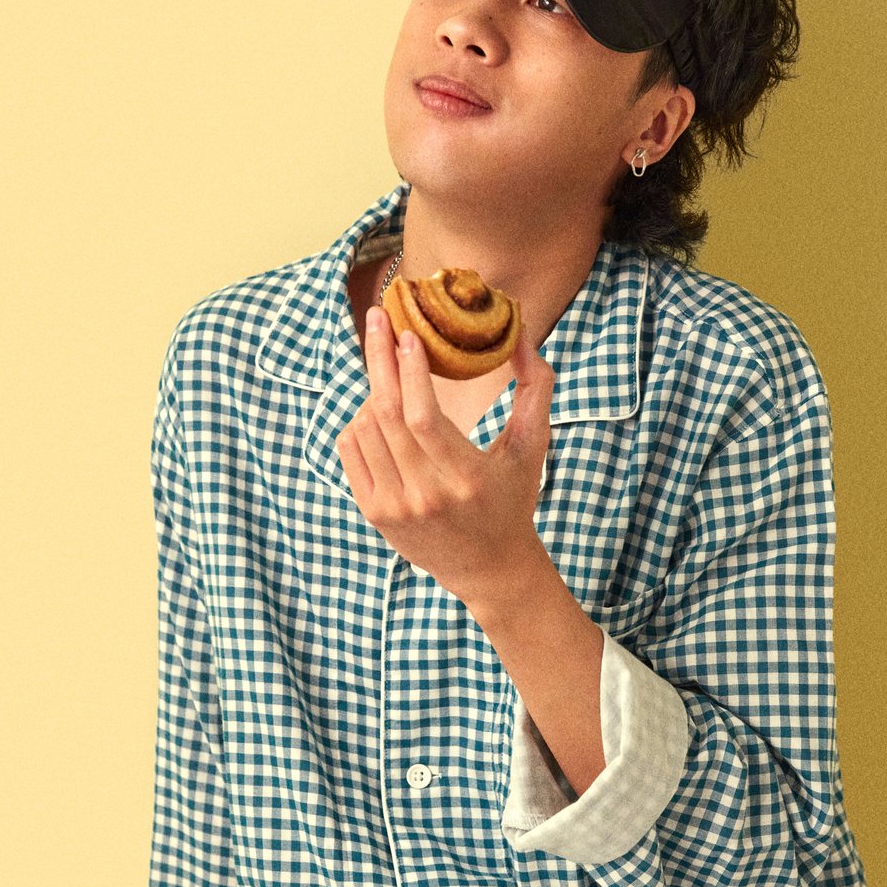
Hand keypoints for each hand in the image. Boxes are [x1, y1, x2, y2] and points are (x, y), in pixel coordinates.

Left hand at [336, 304, 555, 609]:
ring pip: (363, 428)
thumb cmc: (514, 497)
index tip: (408, 333)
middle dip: (379, 358)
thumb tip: (521, 334)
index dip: (410, 371)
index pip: (424, 417)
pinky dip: (360, 419)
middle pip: (386, 415)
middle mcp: (424, 496)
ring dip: (373, 389)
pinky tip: (380, 408)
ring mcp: (393, 508)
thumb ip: (536, 387)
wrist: (488, 568)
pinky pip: (351, 448)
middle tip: (378, 319)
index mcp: (465, 478)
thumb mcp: (534, 445)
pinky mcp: (372, 512)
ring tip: (391, 371)